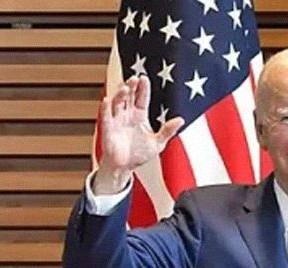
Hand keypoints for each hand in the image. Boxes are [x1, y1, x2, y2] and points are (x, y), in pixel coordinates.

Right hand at [94, 76, 182, 193]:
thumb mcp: (158, 143)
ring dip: (119, 95)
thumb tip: (181, 120)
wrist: (124, 168)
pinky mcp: (108, 129)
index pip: (141, 98)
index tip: (144, 78)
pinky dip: (105, 109)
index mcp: (139, 115)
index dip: (143, 88)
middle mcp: (127, 115)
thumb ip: (168, 131)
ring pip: (117, 103)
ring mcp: (117, 120)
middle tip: (134, 78)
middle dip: (131, 87)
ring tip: (124, 88)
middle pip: (128, 96)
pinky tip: (107, 100)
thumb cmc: (139, 155)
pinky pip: (106, 117)